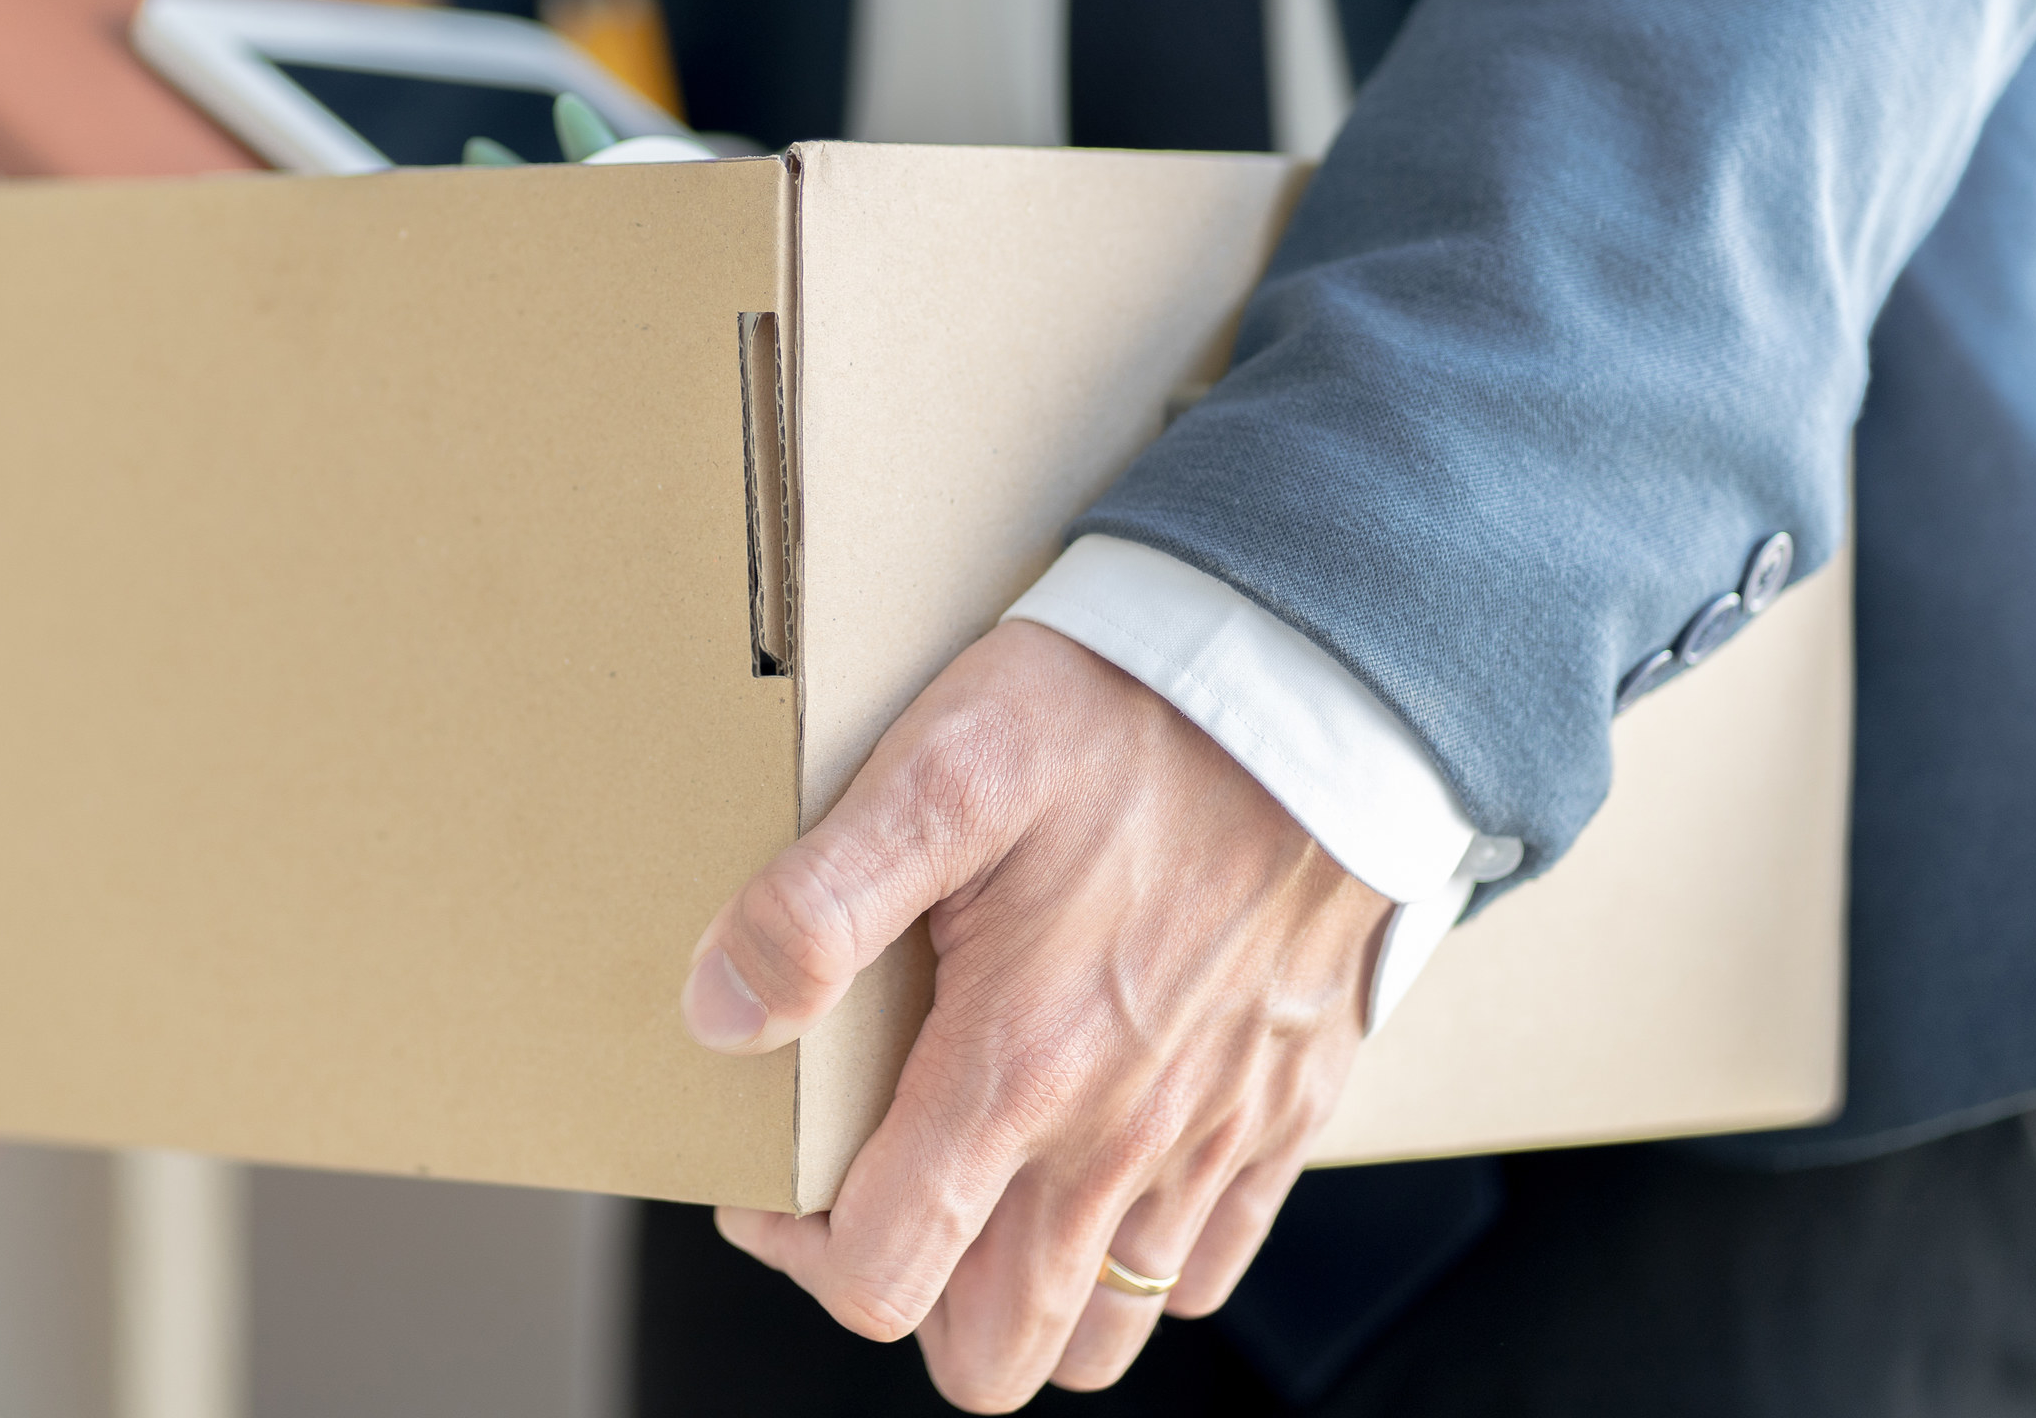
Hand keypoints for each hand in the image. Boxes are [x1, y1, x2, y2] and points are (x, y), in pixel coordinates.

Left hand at [682, 621, 1390, 1410]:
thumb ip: (818, 902)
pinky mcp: (1287, 1113)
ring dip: (1026, 1292)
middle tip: (872, 1184)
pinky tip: (1091, 1157)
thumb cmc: (1123, 719)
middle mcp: (1121, 1140)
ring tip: (977, 1182)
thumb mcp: (939, 770)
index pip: (882, 1279)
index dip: (800, 1251)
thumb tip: (719, 1013)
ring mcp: (1215, 1140)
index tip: (779, 1173)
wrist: (1316, 684)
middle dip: (910, 1297)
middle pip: (994, 1351)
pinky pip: (1206, 1270)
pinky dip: (1140, 1255)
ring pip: (1104, 1332)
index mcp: (1019, 1071)